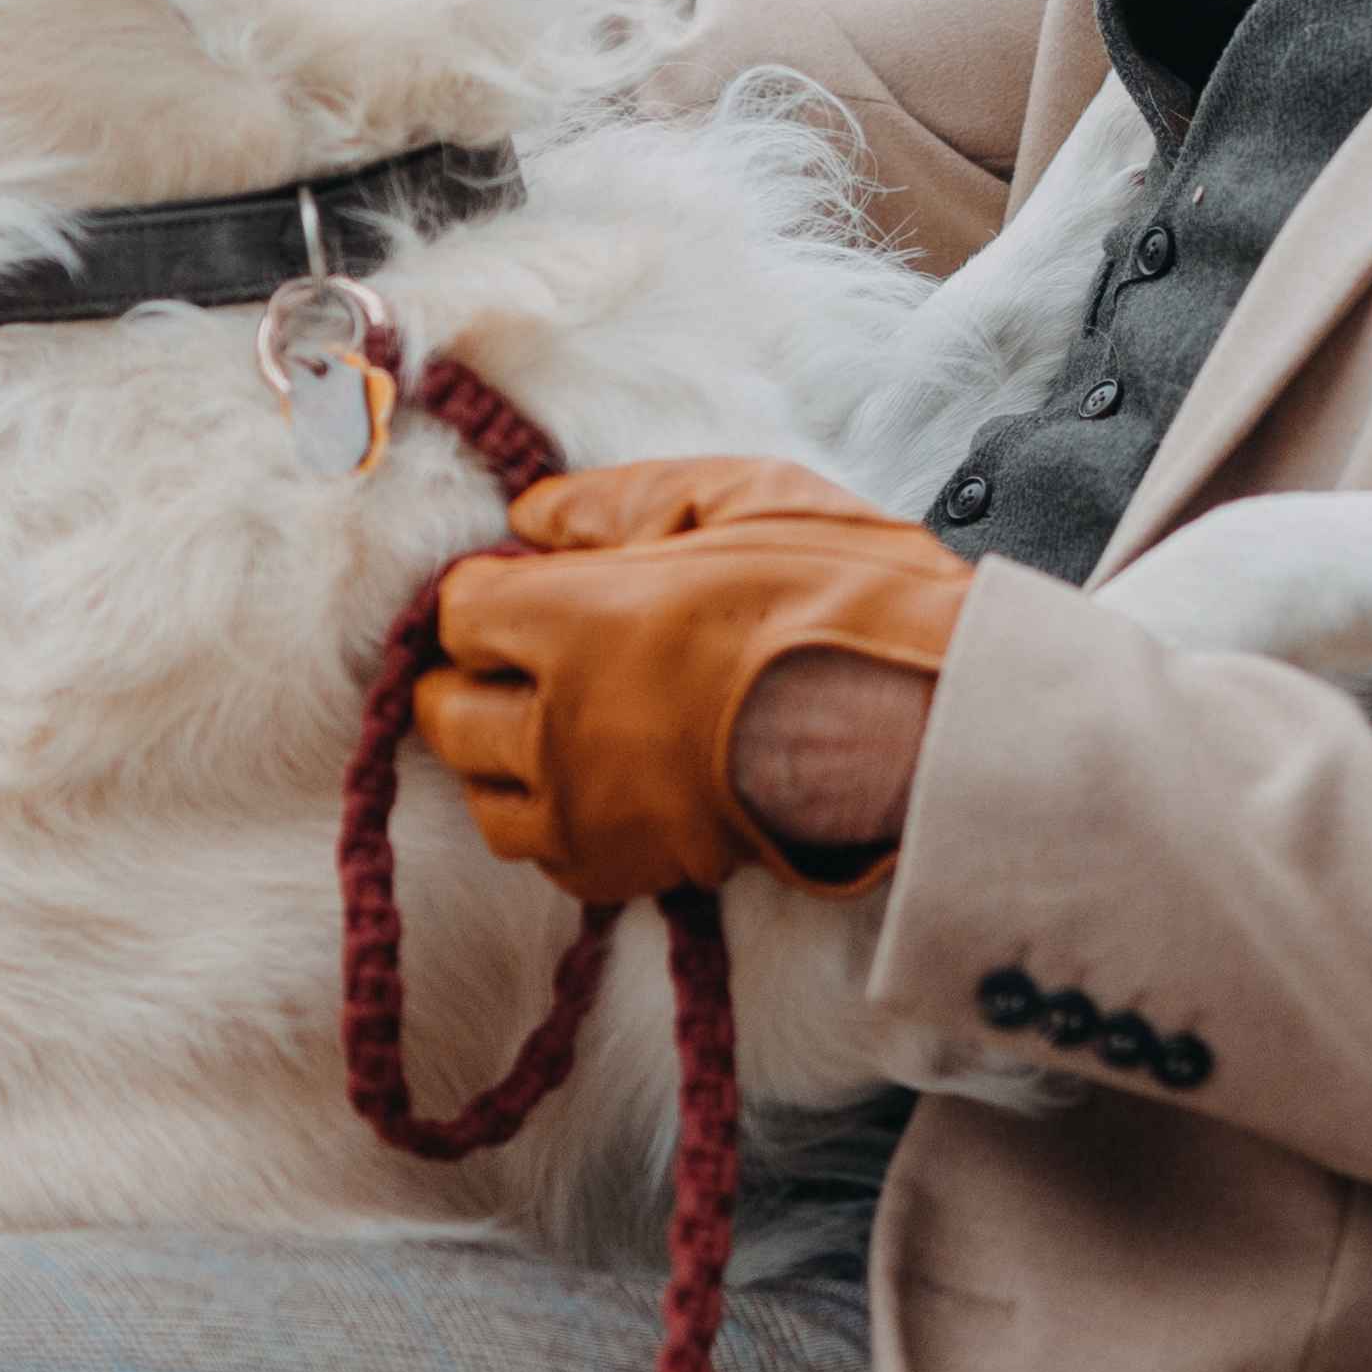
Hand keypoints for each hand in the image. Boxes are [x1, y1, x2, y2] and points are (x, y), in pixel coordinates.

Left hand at [411, 456, 971, 908]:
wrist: (924, 722)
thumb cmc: (844, 599)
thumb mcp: (737, 499)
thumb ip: (616, 502)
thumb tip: (532, 516)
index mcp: (570, 621)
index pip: (459, 612)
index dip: (491, 591)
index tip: (532, 582)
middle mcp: (556, 725)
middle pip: (447, 711)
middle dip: (472, 675)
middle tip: (525, 655)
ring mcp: (590, 810)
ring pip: (485, 797)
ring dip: (501, 758)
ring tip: (553, 726)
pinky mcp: (633, 871)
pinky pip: (549, 860)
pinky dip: (556, 825)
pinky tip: (600, 787)